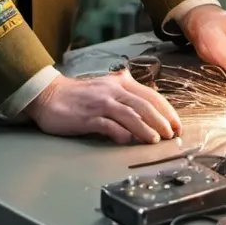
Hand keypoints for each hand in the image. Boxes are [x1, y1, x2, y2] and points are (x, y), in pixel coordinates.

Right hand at [24, 70, 181, 144]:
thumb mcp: (107, 90)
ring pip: (131, 115)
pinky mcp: (88, 117)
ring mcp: (101, 103)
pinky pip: (109, 125)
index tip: (176, 124)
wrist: (49, 95)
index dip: (166, 110)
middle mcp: (113, 90)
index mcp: (120, 83)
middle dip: (161, 121)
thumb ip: (125, 98)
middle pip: (144, 105)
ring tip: (156, 140)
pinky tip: (129, 141)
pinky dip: (121, 133)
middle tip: (171, 135)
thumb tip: (148, 115)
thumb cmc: (79, 96)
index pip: (151, 95)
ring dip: (146, 128)